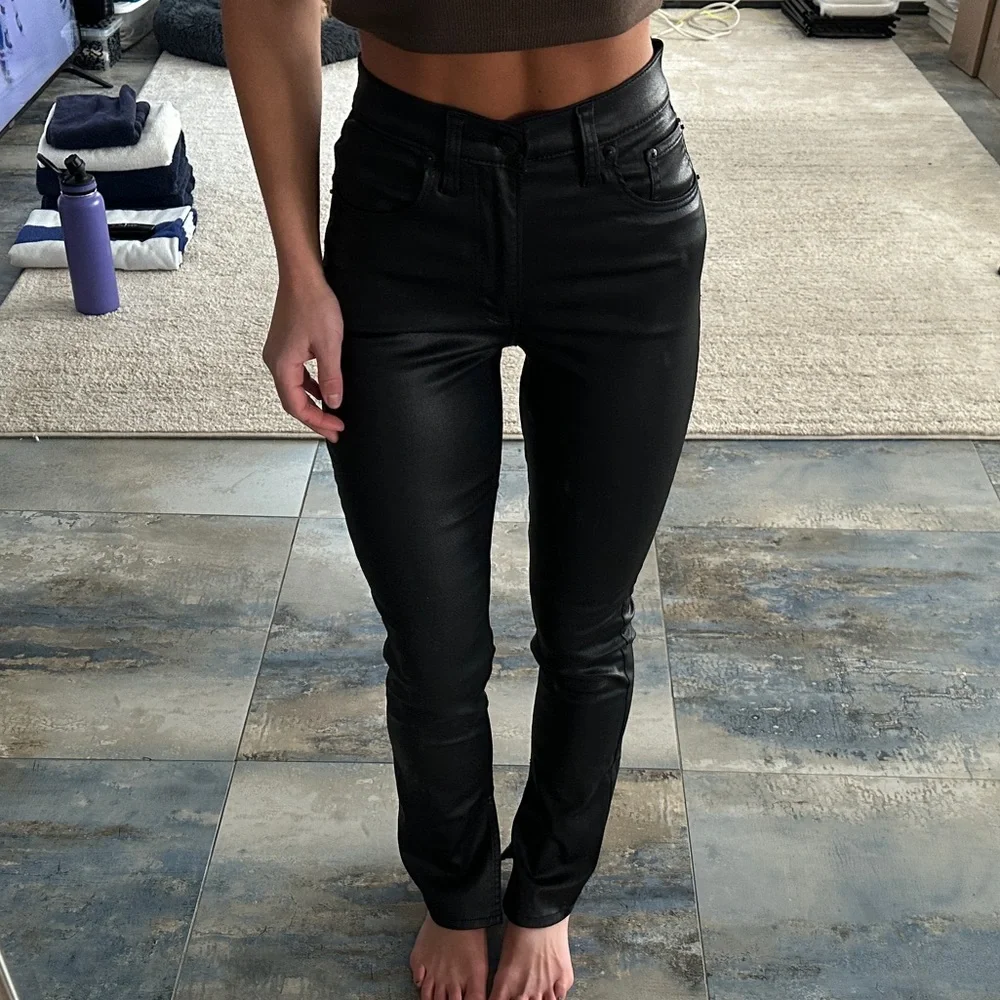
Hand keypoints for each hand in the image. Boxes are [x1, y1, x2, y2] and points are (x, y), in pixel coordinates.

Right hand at [262, 273, 345, 442]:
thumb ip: (331, 377)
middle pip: (293, 401)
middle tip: (336, 429)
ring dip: (312, 403)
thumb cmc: (314, 305)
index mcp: (282, 366)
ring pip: (294, 388)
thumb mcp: (329, 344)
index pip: (296, 406)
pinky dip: (309, 387)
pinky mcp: (284, 346)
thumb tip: (333, 403)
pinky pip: (296, 375)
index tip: (337, 429)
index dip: (317, 422)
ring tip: (331, 415)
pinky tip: (323, 390)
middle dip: (315, 418)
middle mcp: (275, 362)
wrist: (302, 276)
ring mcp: (278, 354)